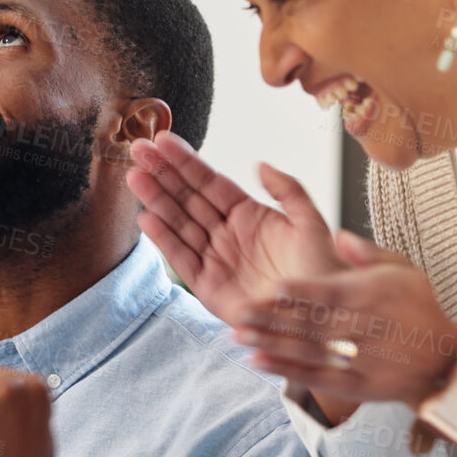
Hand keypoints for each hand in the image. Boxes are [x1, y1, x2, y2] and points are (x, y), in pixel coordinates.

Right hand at [125, 130, 344, 327]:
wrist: (320, 315)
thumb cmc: (321, 272)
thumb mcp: (311, 222)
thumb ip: (288, 190)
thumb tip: (260, 164)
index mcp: (249, 215)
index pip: (210, 182)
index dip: (186, 162)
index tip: (162, 141)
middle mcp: (227, 234)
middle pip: (187, 198)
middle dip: (162, 174)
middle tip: (138, 150)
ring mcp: (215, 259)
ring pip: (179, 224)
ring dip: (156, 200)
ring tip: (134, 177)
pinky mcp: (208, 287)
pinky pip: (182, 258)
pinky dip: (164, 239)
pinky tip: (146, 218)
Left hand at [234, 234, 456, 408]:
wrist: (444, 362)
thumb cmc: (421, 311)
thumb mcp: (404, 270)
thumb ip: (367, 254)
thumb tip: (337, 235)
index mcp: (370, 295)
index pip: (330, 292)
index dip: (300, 290)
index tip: (273, 287)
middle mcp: (361, 327)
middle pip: (310, 322)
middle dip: (272, 317)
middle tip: (240, 312)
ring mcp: (357, 358)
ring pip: (306, 349)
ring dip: (270, 343)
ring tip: (239, 336)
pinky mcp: (353, 384)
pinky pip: (314, 377)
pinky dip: (285, 371)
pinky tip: (258, 362)